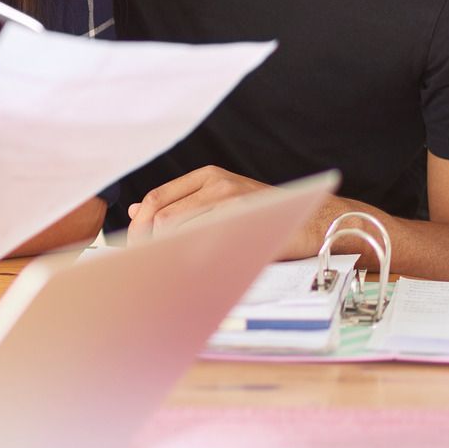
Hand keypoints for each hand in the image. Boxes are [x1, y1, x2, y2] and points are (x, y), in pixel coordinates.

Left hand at [128, 166, 312, 256]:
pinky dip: (189, 258)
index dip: (138, 225)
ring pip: (178, 229)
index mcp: (207, 177)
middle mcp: (216, 183)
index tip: (132, 248)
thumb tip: (135, 211)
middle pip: (161, 215)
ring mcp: (231, 200)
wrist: (316, 222)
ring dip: (164, 253)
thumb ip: (182, 205)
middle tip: (143, 266)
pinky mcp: (244, 221)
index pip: (155, 198)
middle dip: (146, 243)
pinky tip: (188, 270)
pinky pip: (204, 242)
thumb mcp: (222, 202)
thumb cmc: (266, 217)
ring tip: (162, 271)